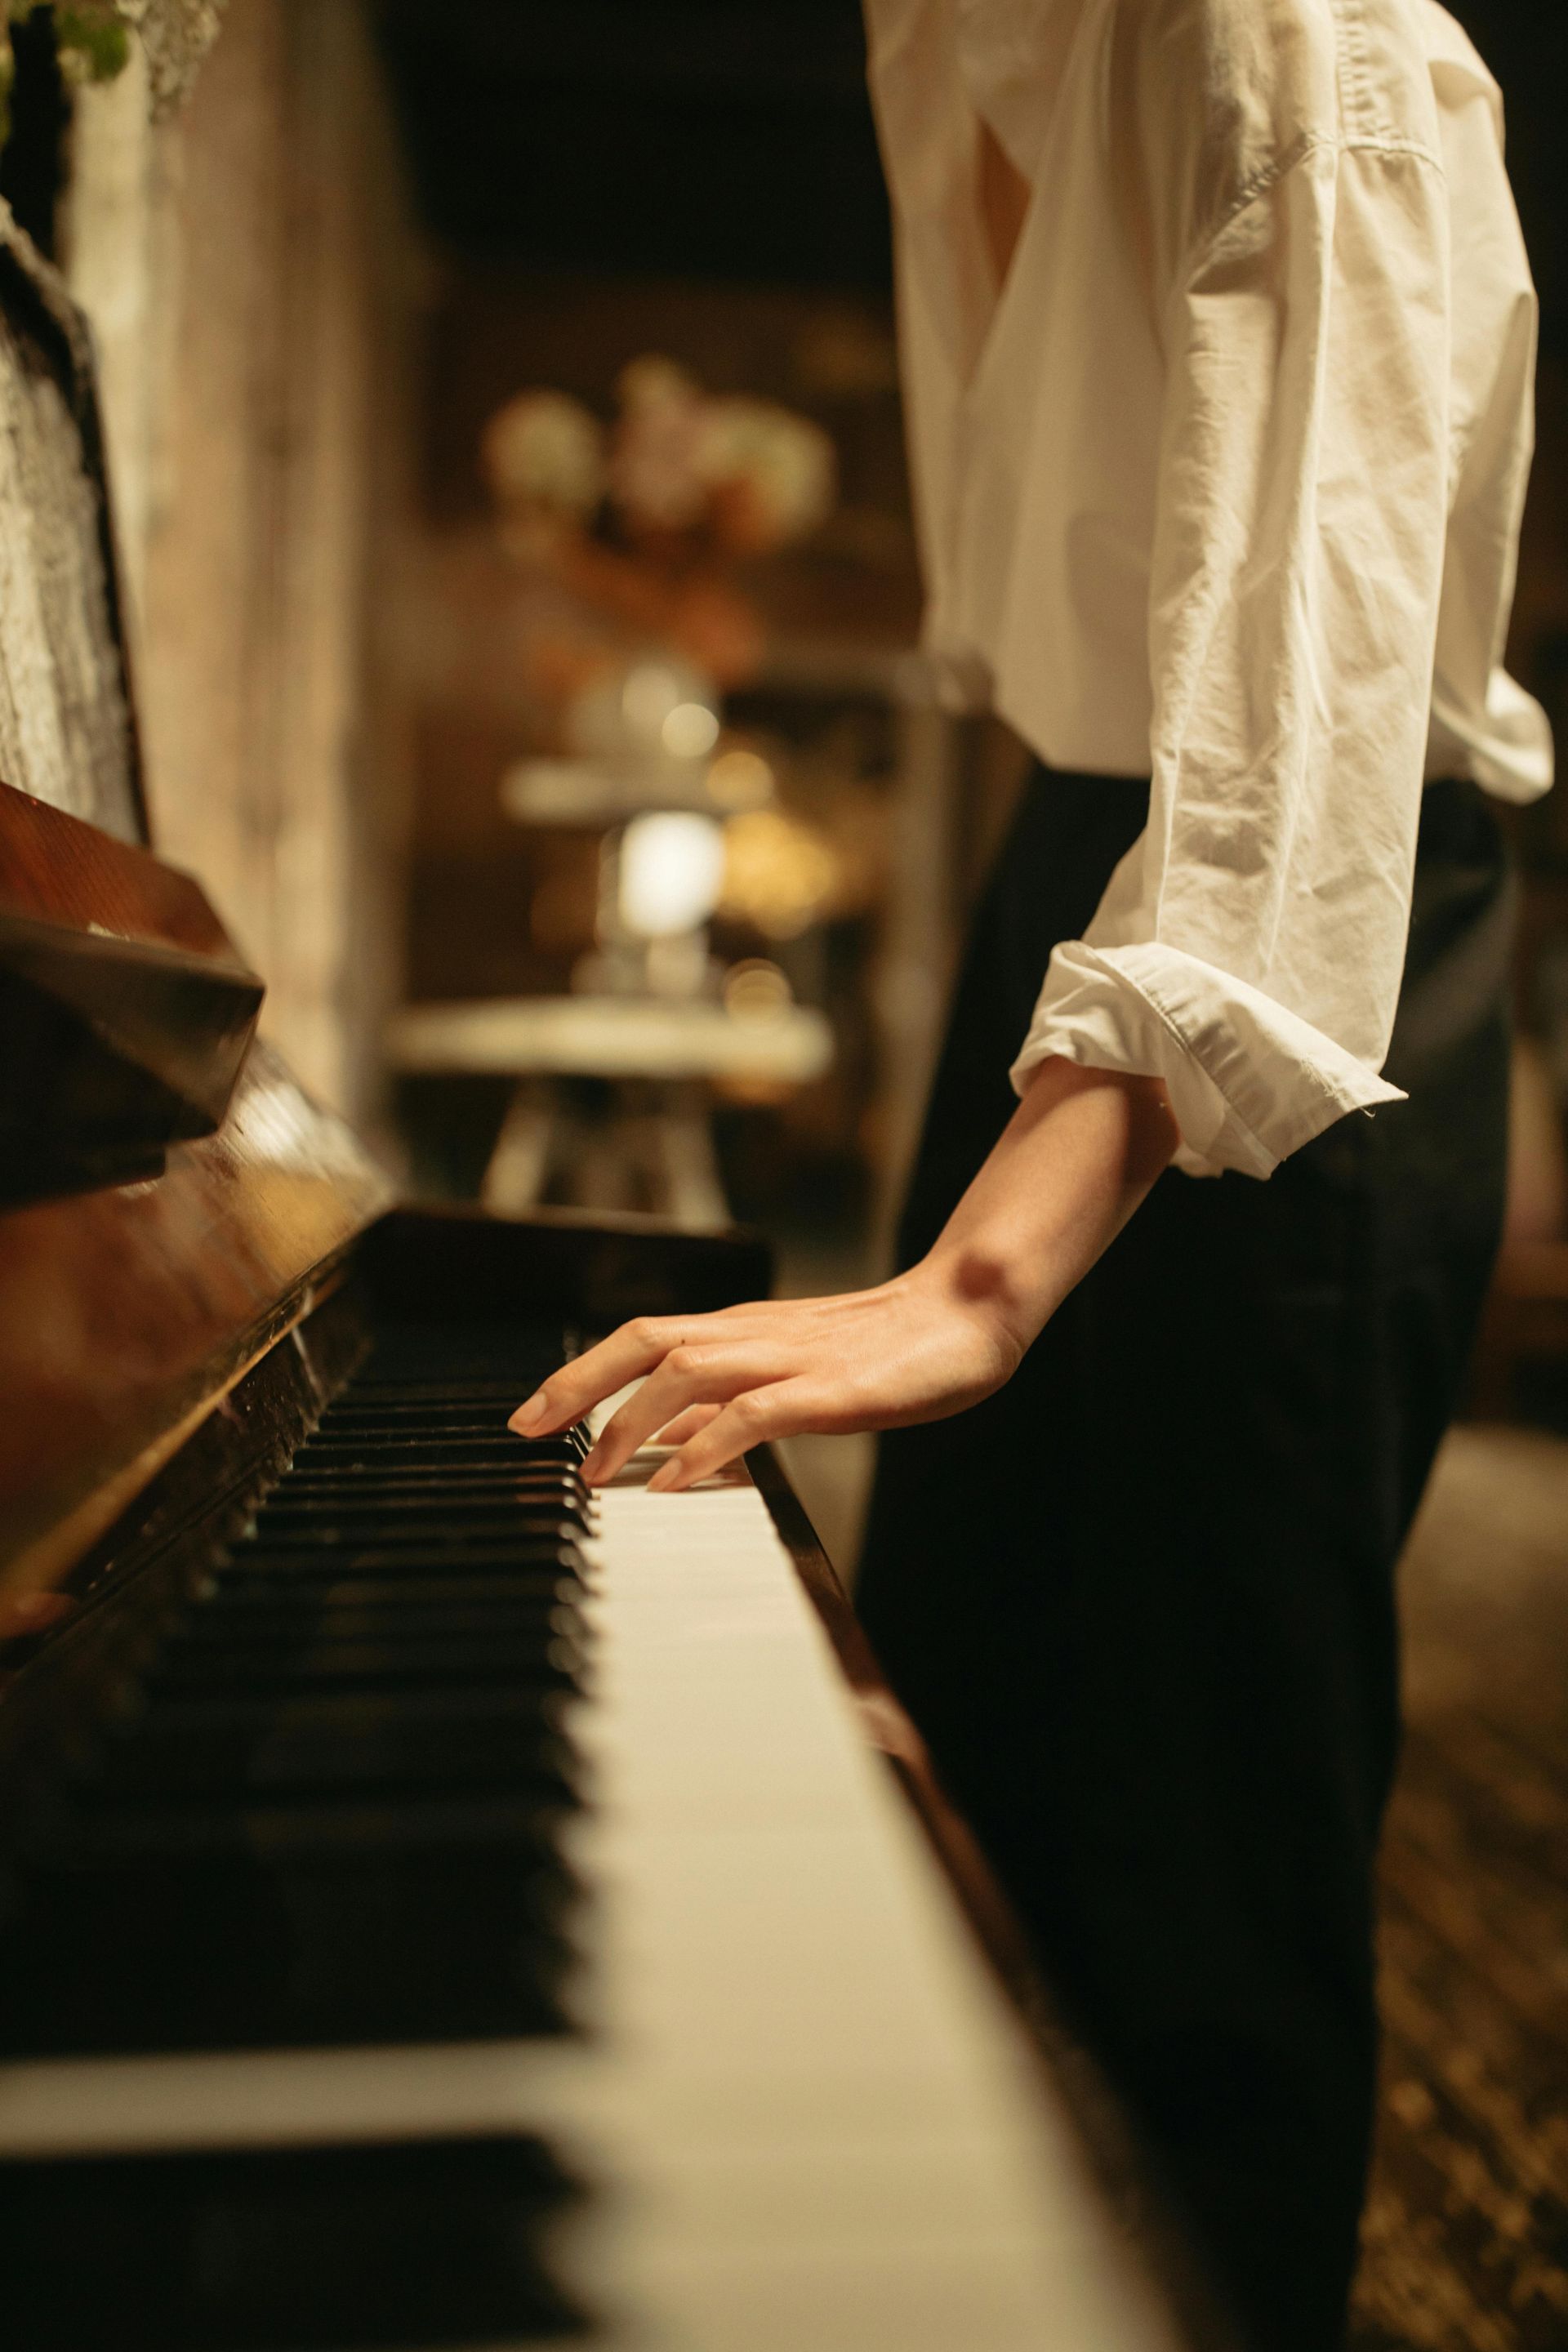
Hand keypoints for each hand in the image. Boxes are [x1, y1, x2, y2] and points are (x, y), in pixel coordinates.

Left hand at [509, 1258, 1024, 1492]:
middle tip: (527, 1432)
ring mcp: (790, 1356)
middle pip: (644, 1341)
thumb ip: (726, 1407)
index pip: (640, 1340)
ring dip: (631, 1421)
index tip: (528, 1417)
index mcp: (740, 1329)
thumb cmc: (882, 1349)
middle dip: (578, 1385)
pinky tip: (677, 1481)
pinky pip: (753, 1413)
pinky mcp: (829, 1387)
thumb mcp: (789, 1375)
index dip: (579, 1374)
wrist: (967, 1313)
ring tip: (595, 1472)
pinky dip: (706, 1445)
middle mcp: (753, 1333)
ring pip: (687, 1371)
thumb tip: (661, 1447)